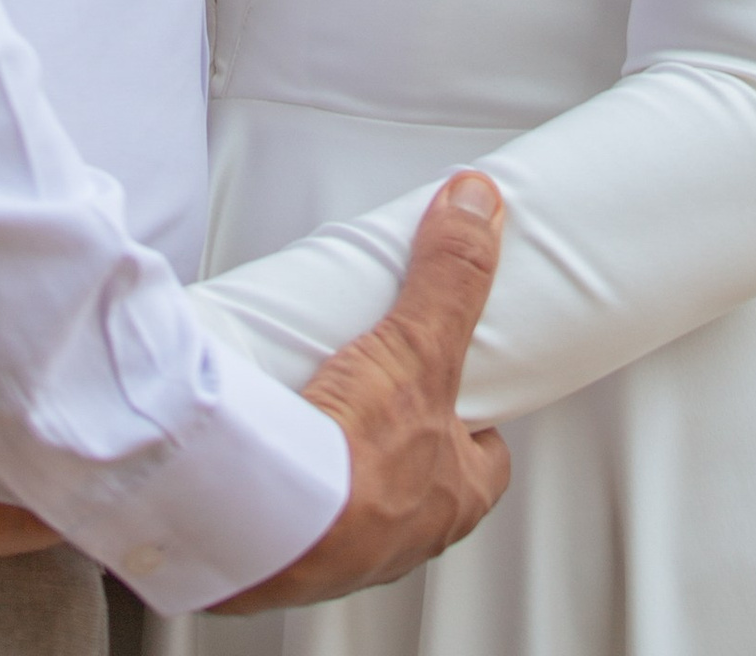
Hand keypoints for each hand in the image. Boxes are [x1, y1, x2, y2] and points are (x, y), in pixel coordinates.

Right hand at [211, 173, 509, 614]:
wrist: (268, 526)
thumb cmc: (355, 469)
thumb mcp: (419, 348)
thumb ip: (451, 275)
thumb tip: (478, 206)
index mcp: (454, 499)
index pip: (487, 460)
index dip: (474, 418)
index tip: (456, 376)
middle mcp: (407, 536)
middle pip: (418, 478)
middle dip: (397, 438)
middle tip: (372, 385)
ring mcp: (347, 551)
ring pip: (356, 499)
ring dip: (339, 462)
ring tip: (314, 404)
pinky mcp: (287, 551)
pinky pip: (296, 510)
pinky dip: (287, 479)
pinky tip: (269, 441)